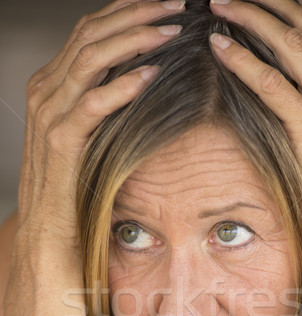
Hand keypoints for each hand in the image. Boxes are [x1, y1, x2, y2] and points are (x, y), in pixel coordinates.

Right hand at [17, 0, 184, 250]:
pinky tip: (152, 75)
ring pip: (90, 58)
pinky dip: (123, 86)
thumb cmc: (76, 182)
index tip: (163, 4)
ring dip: (134, 40)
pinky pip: (93, 103)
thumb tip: (144, 75)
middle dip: (135, 14)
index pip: (89, 30)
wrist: (49, 228)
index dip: (126, 11)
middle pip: (90, 34)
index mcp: (51, 84)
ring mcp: (49, 113)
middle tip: (176, 6)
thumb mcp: (89, 132)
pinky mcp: (60, 139)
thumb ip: (104, 102)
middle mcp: (45, 90)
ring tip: (172, 30)